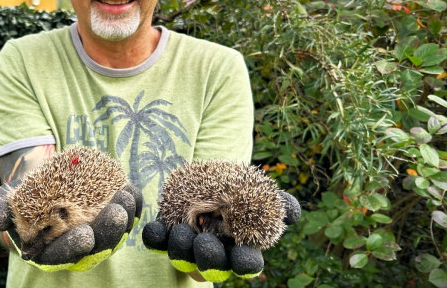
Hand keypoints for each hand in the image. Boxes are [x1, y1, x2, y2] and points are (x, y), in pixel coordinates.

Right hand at [0, 180, 142, 271]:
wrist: (41, 185)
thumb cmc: (21, 198)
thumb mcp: (3, 201)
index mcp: (50, 250)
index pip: (64, 254)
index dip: (74, 247)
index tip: (84, 236)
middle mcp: (77, 246)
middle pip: (98, 246)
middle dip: (109, 231)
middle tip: (116, 213)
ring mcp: (97, 232)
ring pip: (116, 232)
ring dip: (125, 216)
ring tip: (126, 197)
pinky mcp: (110, 215)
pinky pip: (126, 214)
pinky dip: (132, 204)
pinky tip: (131, 190)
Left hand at [143, 190, 300, 281]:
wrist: (208, 178)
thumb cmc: (240, 189)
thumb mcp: (261, 192)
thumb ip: (279, 203)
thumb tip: (293, 212)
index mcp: (240, 249)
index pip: (246, 264)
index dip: (245, 263)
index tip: (244, 256)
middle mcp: (214, 254)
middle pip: (212, 267)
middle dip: (209, 258)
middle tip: (204, 242)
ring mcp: (188, 248)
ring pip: (184, 258)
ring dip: (182, 248)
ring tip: (180, 231)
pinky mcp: (166, 237)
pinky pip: (158, 243)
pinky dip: (155, 238)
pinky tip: (153, 227)